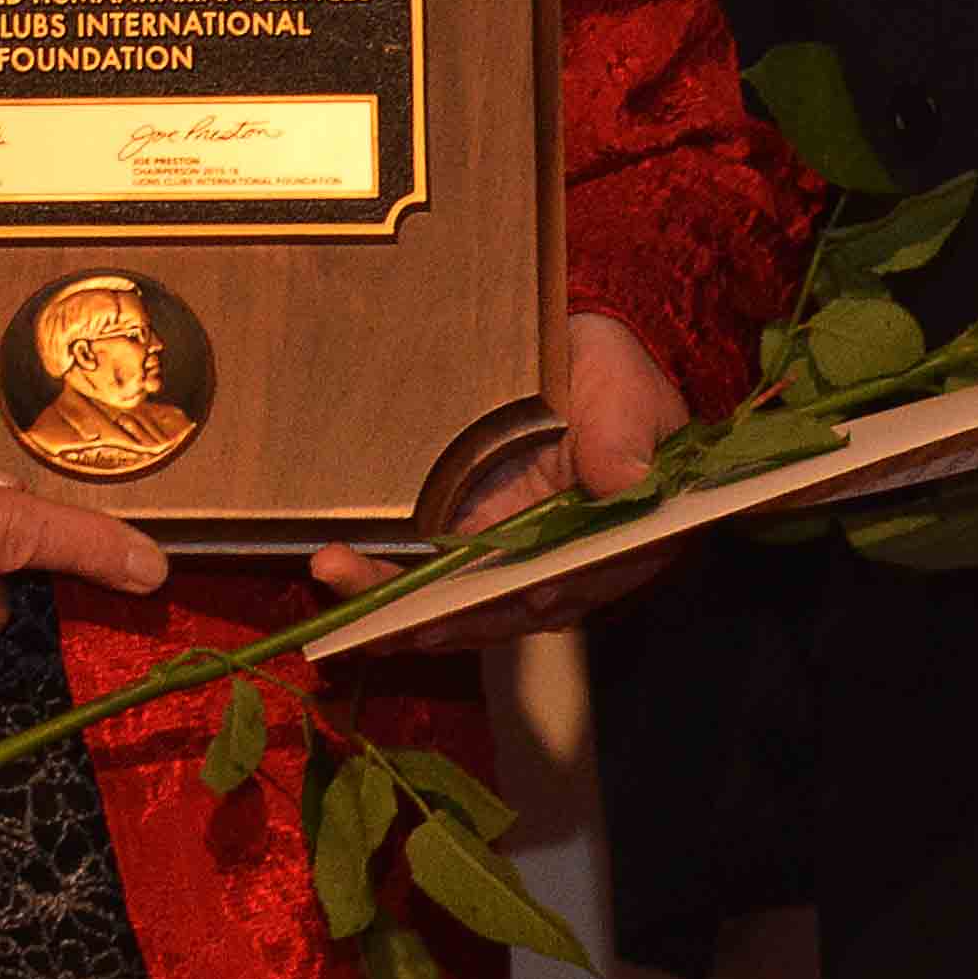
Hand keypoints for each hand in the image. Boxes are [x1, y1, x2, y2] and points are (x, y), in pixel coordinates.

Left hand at [301, 313, 694, 644]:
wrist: (575, 354)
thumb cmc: (613, 377)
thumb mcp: (627, 396)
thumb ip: (624, 439)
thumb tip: (626, 482)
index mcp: (618, 542)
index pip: (582, 580)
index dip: (544, 595)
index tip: (519, 598)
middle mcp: (564, 565)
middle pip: (508, 607)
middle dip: (453, 618)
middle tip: (400, 624)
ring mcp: (512, 557)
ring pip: (461, 603)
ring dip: (406, 612)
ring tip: (355, 606)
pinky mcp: (473, 538)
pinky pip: (431, 575)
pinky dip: (392, 585)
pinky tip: (350, 583)